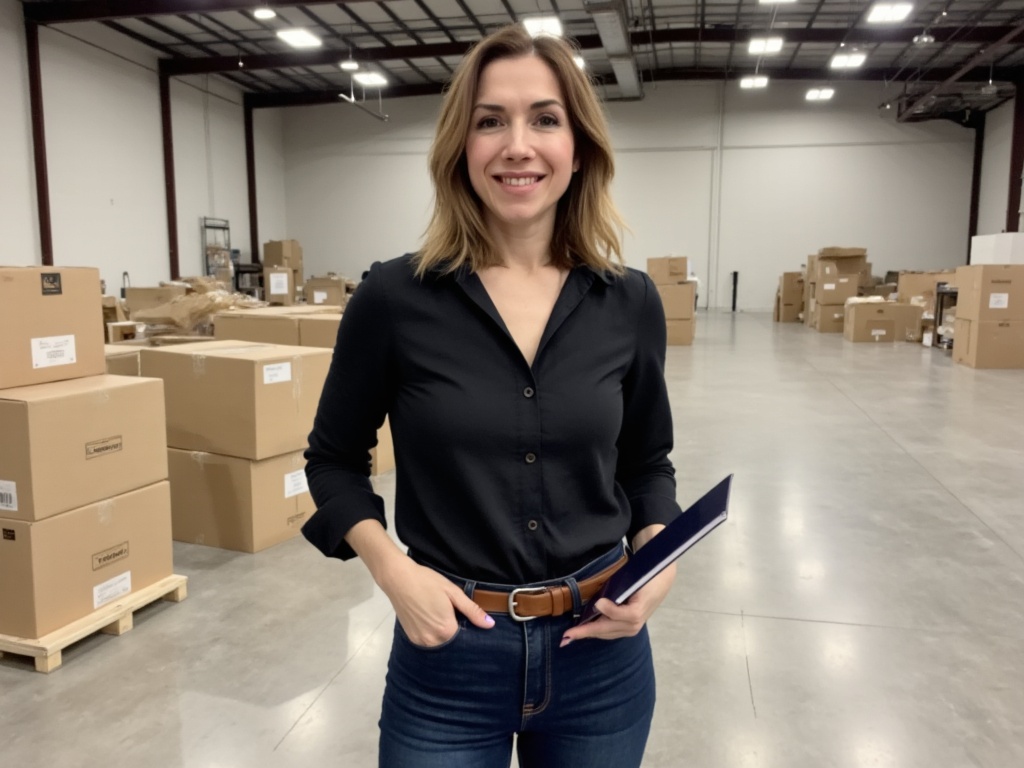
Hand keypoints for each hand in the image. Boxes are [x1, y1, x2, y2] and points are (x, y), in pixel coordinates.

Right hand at [378, 556, 494, 646]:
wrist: (398, 579)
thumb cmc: (427, 582)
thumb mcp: (453, 592)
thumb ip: (472, 610)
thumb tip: (490, 624)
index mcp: (445, 630)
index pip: (465, 641)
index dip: (471, 633)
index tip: (472, 625)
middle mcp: (432, 641)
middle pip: (453, 645)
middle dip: (458, 636)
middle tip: (458, 619)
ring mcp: (420, 641)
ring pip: (440, 646)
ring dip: (446, 638)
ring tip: (445, 619)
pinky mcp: (411, 638)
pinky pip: (429, 643)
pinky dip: (434, 636)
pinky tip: (434, 622)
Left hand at [558, 524, 675, 646]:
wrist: (660, 581)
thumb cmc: (645, 579)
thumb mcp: (633, 580)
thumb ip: (617, 592)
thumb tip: (598, 604)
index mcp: (636, 611)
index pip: (617, 615)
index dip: (607, 612)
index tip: (595, 605)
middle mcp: (634, 624)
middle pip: (606, 629)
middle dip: (585, 632)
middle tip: (566, 636)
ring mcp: (632, 629)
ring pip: (605, 633)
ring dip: (589, 633)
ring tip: (572, 635)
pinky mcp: (629, 629)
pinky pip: (609, 632)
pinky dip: (597, 631)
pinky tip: (585, 630)